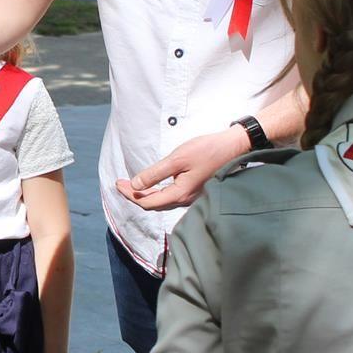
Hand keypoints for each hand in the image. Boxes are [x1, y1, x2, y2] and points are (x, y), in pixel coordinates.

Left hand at [116, 124, 252, 211]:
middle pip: (153, 204)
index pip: (147, 202)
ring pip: (162, 201)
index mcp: (179, 194)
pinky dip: (157, 192)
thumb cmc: (207, 150)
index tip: (118, 183)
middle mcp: (185, 200)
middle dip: (134, 195)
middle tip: (121, 183)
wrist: (234, 147)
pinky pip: (171, 196)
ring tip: (132, 184)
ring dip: (145, 194)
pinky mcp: (195, 190)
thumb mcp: (177, 159)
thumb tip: (136, 185)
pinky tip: (152, 184)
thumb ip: (154, 174)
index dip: (129, 194)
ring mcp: (191, 196)